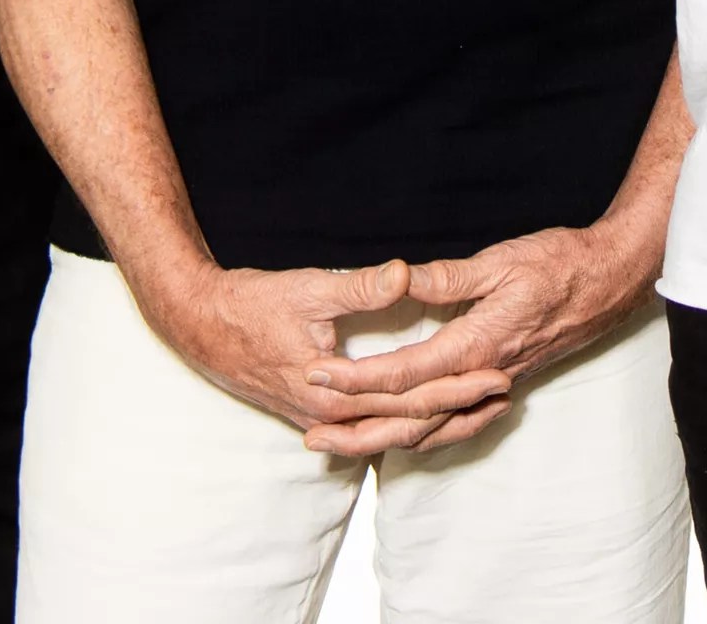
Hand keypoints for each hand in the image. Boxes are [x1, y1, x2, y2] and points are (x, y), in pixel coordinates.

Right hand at [140, 257, 511, 458]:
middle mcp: (331, 420)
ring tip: (484, 407)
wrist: (200, 326)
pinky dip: (407, 421)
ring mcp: (323, 422)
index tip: (498, 372)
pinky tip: (432, 411)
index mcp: (334, 395)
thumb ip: (362, 287)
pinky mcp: (317, 415)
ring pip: (392, 433)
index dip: (457, 387)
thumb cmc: (253, 306)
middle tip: (506, 392)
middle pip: (408, 424)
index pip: (410, 400)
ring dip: (438, 422)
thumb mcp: (310, 289)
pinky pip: (372, 428)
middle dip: (460, 410)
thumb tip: (405, 273)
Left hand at [309, 223, 657, 452]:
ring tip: (340, 445)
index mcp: (476, 344)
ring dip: (383, 441)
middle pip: (410, 417)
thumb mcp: (501, 260)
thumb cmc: (559, 263)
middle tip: (310, 432)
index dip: (356, 377)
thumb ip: (447, 278)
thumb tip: (397, 279)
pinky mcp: (503, 383)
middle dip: (357, 426)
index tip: (316, 374)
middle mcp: (482, 375)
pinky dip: (423, 437)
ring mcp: (495, 385)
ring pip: (432, 430)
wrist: (611, 281)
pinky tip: (403, 437)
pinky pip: (456, 426)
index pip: (404, 373)